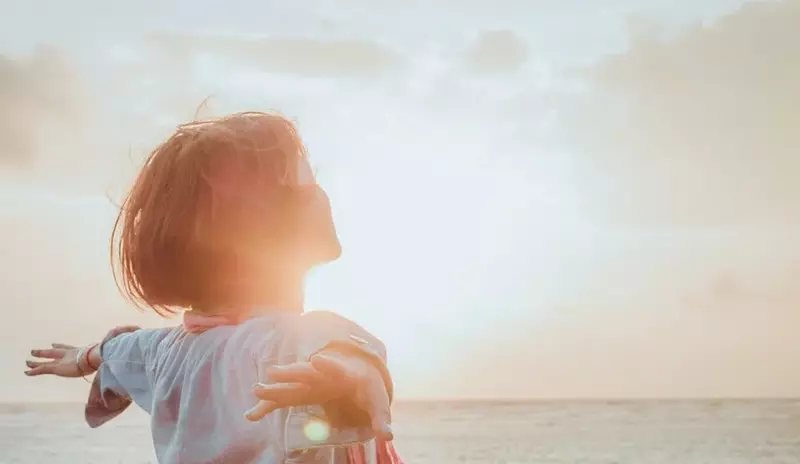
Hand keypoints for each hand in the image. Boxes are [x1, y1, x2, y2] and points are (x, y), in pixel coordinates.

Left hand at [24, 325, 139, 377]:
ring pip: (48, 359)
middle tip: (36, 350)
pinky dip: (35, 369)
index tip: (54, 343)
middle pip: (57, 351)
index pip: (70, 348)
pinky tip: (26, 370)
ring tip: (26, 359)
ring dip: (37, 359)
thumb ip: (125, 342)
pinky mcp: (60, 367)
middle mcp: (72, 353)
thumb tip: (137, 335)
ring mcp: (65, 359)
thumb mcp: (119, 348)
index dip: (61, 345)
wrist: (105, 354)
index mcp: (82, 351)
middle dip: (47, 351)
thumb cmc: (113, 352)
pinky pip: (44, 369)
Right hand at [247, 351, 392, 439]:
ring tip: (256, 390)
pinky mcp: (303, 392)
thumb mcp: (377, 402)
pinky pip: (283, 398)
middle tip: (272, 372)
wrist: (358, 371)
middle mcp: (324, 374)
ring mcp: (311, 382)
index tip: (318, 361)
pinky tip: (252, 414)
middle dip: (290, 372)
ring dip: (274, 387)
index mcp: (345, 373)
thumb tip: (387, 437)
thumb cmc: (368, 387)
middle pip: (306, 372)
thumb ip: (381, 419)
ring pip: (290, 383)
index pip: (336, 368)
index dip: (328, 365)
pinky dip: (269, 405)